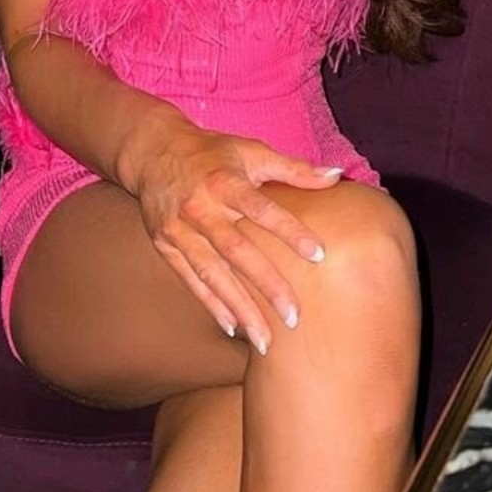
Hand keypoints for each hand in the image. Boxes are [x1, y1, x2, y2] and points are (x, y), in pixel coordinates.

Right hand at [132, 124, 342, 353]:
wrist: (154, 151)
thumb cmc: (212, 153)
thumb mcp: (251, 151)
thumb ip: (294, 168)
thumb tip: (337, 174)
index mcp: (226, 181)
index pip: (262, 209)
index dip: (290, 231)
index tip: (319, 255)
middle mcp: (202, 207)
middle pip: (237, 251)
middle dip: (266, 285)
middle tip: (294, 316)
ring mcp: (181, 229)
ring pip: (213, 273)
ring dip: (239, 307)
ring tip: (265, 339)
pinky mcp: (166, 245)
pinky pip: (190, 280)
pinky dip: (211, 304)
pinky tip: (232, 327)